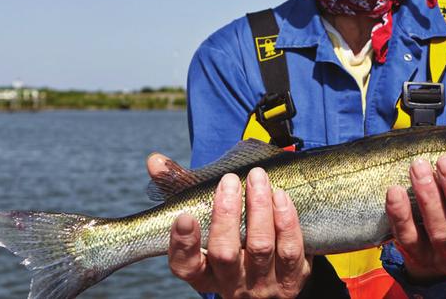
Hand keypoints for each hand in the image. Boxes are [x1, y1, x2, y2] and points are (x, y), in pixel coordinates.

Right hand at [147, 154, 311, 297]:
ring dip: (258, 209)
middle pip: (225, 253)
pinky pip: (290, 249)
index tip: (184, 216)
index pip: (185, 265)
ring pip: (260, 247)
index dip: (183, 243)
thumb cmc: (232, 237)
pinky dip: (285, 221)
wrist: (275, 274)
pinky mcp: (292, 279)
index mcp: (204, 273)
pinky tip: (280, 196)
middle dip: (226, 215)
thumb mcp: (207, 222)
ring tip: (257, 177)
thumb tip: (154, 160)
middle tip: (228, 180)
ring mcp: (263, 284)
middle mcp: (231, 283)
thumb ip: (181, 190)